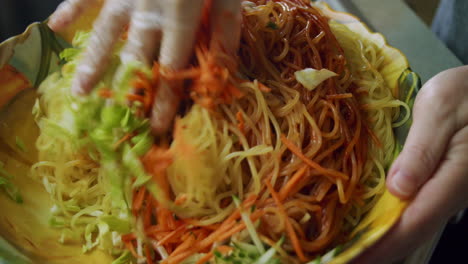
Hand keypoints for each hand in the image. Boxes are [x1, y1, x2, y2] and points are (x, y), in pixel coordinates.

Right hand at [48, 0, 240, 133]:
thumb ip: (226, 30)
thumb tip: (222, 71)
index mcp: (180, 16)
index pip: (171, 68)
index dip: (164, 99)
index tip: (155, 127)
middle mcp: (148, 10)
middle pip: (134, 58)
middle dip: (125, 91)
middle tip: (113, 121)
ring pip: (105, 34)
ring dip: (93, 64)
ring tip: (78, 92)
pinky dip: (72, 12)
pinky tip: (56, 28)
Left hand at [356, 66, 467, 263]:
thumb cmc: (464, 93)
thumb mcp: (440, 109)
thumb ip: (422, 149)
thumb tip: (398, 189)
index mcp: (453, 176)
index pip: (413, 222)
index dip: (381, 243)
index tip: (353, 257)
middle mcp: (451, 192)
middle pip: (412, 233)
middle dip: (377, 251)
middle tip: (341, 260)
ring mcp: (447, 191)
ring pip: (413, 227)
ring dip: (382, 243)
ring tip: (350, 250)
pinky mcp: (440, 186)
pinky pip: (414, 213)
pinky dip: (390, 225)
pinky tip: (370, 227)